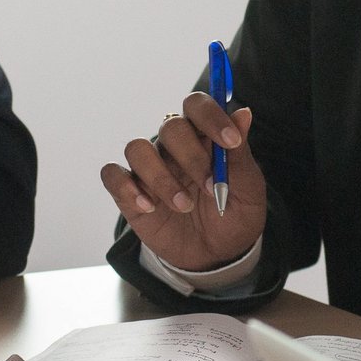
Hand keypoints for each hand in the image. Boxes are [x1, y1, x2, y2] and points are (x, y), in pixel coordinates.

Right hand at [101, 92, 265, 271]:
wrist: (216, 255)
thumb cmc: (234, 215)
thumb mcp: (248, 189)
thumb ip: (240, 154)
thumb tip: (243, 113)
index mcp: (202, 136)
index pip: (196, 105)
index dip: (211, 116)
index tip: (230, 141)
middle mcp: (172, 146)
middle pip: (170, 126)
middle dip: (192, 156)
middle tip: (211, 188)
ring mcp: (149, 167)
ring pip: (137, 149)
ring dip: (161, 178)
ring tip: (184, 206)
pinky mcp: (128, 192)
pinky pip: (112, 175)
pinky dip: (127, 188)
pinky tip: (149, 207)